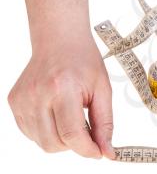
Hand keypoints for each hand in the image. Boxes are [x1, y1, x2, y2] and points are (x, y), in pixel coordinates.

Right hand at [8, 31, 114, 158]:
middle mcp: (37, 94)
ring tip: (71, 116)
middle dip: (75, 144)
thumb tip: (106, 152)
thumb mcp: (103, 90)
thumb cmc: (84, 60)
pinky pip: (31, 132)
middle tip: (87, 127)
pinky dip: (48, 131)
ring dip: (61, 139)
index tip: (99, 152)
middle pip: (55, 143)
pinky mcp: (14, 101)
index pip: (72, 134)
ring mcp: (22, 99)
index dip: (88, 149)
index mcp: (62, 88)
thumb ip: (105, 123)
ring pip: (42, 142)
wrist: (59, 40)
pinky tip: (57, 114)